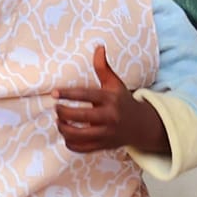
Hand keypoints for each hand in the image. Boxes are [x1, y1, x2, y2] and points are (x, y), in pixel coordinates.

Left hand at [54, 44, 168, 156]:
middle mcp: (109, 117)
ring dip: (64, 129)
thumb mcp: (115, 84)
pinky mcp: (103, 145)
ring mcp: (106, 133)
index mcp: (110, 99)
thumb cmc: (123, 101)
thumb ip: (103, 67)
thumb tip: (98, 47)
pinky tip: (67, 135)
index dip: (67, 94)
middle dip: (63, 113)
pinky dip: (70, 143)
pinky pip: (82, 148)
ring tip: (59, 122)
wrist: (141, 125)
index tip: (54, 93)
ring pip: (78, 135)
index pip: (85, 95)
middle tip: (57, 108)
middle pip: (79, 116)